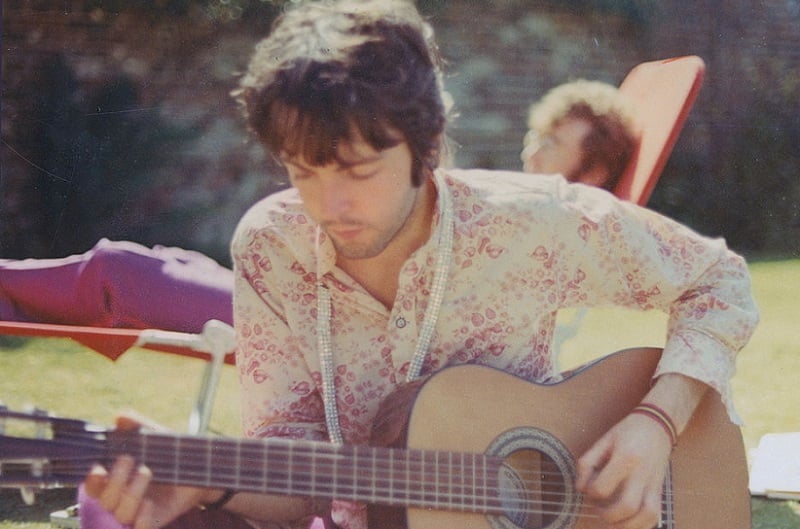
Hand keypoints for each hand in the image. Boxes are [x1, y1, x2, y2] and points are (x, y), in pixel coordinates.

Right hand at [82, 414, 213, 528]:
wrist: (197, 467)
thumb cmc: (167, 451)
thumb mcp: (153, 436)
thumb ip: (137, 426)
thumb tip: (120, 418)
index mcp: (115, 478)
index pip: (92, 485)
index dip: (91, 480)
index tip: (98, 467)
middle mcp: (121, 497)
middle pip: (104, 500)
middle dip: (113, 481)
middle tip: (128, 459)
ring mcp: (136, 511)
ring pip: (121, 513)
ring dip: (130, 494)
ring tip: (146, 471)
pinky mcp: (152, 521)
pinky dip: (140, 520)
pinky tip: (149, 504)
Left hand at [575, 412, 671, 528]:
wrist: (657, 424)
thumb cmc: (628, 431)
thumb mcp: (603, 440)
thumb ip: (588, 463)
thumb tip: (580, 487)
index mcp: (625, 457)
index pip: (603, 487)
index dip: (590, 492)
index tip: (588, 489)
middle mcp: (642, 473)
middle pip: (627, 506)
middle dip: (608, 516)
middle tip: (599, 512)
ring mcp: (654, 483)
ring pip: (647, 515)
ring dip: (628, 526)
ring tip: (612, 524)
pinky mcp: (660, 489)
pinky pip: (655, 514)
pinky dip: (642, 525)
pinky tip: (628, 524)